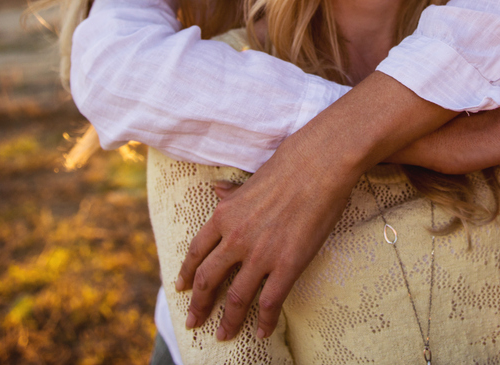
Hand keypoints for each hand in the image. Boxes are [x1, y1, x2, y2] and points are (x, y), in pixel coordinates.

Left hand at [176, 72, 453, 340]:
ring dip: (227, 321)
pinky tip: (261, 332)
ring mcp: (260, 253)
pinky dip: (263, 321)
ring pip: (235, 298)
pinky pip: (269, 302)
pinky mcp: (287, 264)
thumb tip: (214, 190)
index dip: (186, 272)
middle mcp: (236, 238)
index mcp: (224, 215)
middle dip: (198, 305)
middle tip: (193, 321)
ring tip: (223, 335)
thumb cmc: (289, 166)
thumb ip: (231, 192)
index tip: (181, 288)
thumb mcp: (250, 179)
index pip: (196, 251)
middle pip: (208, 280)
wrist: (319, 164)